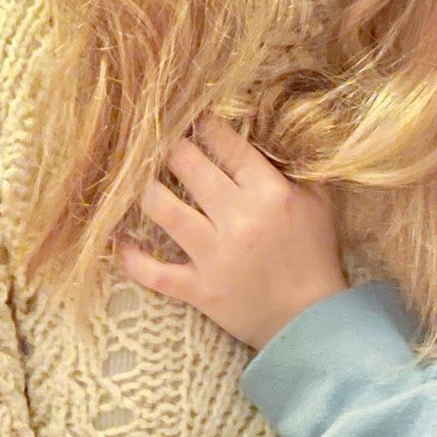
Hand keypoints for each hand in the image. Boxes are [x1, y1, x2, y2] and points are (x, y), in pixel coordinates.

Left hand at [118, 116, 346, 348]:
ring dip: (144, 188)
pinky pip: (152, 271)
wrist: (310, 320)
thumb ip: (292, 167)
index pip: (226, 144)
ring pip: (161, 208)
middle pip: (187, 165)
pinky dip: (130, 256)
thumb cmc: (314, 255)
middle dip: (169, 146)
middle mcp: (238, 219)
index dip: (203, 124)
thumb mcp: (317, 202)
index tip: (190, 115)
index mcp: (269, 193)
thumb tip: (262, 132)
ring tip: (136, 177)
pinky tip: (119, 239)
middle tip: (159, 138)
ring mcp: (214, 256)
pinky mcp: (198, 289)